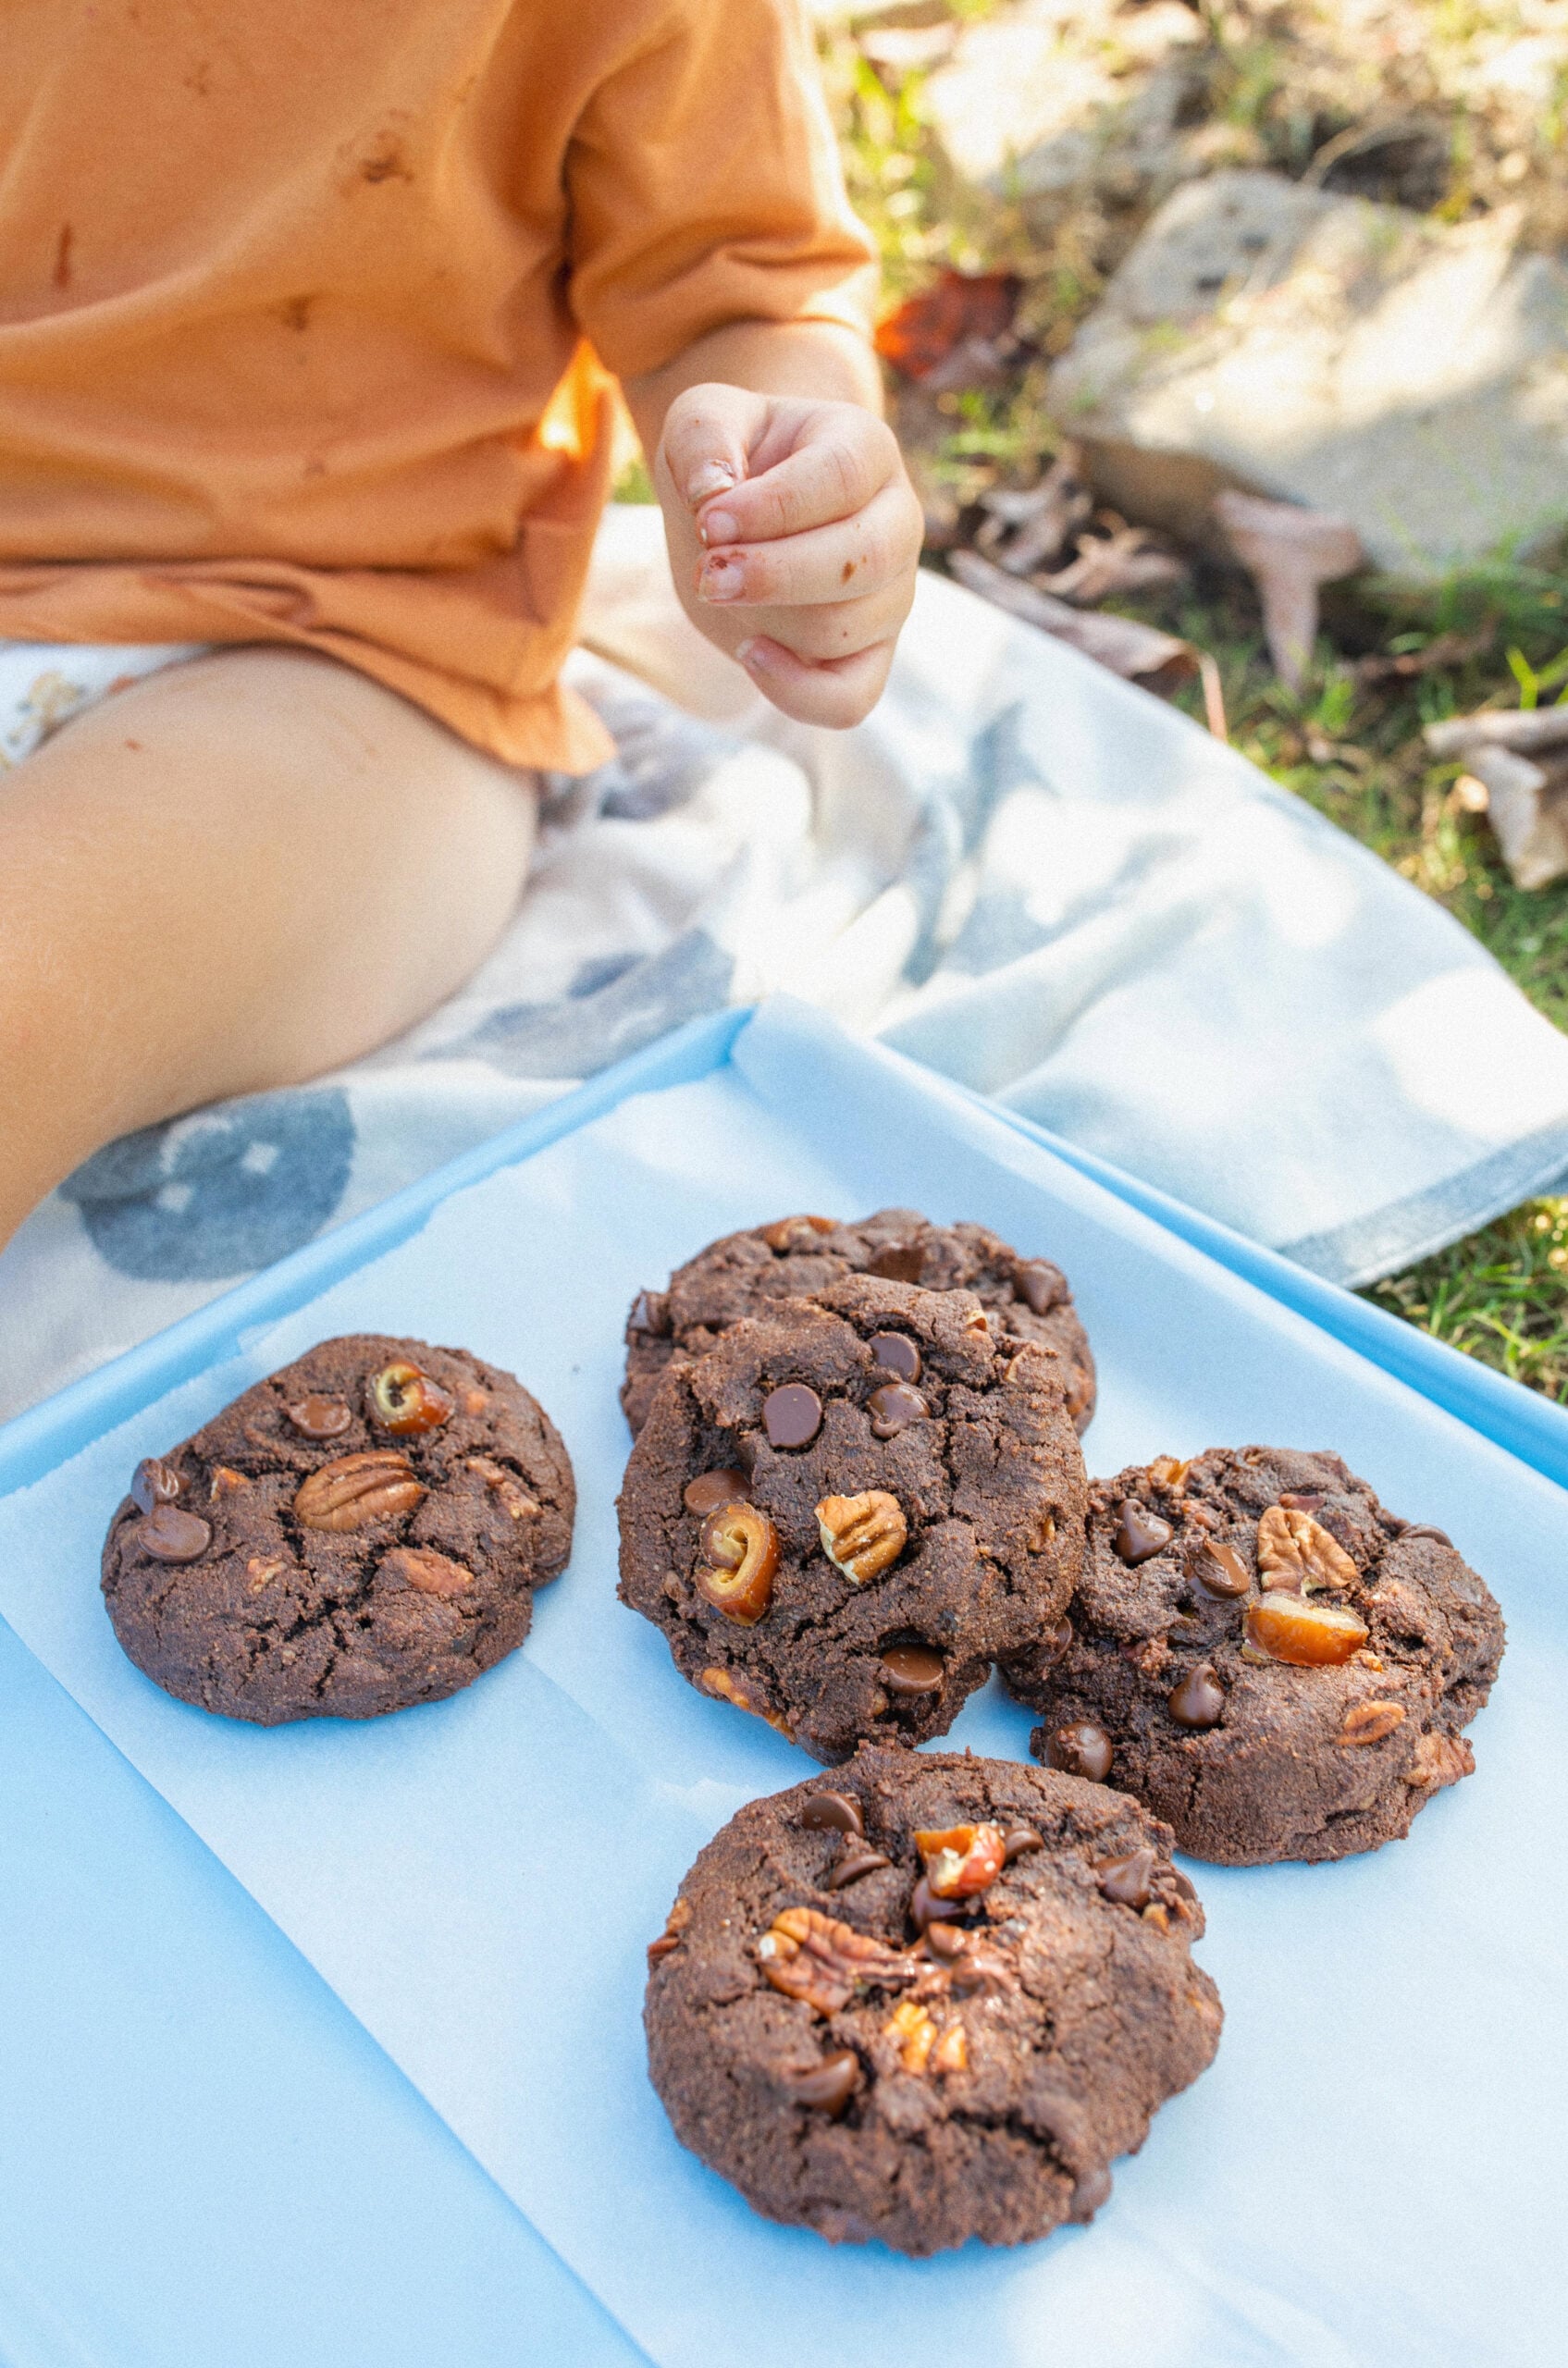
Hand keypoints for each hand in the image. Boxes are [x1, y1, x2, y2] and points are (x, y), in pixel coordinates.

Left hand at [652, 381, 922, 727]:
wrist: (743, 515)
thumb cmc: (730, 460)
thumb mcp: (703, 420)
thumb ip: (702, 437)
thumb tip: (713, 494)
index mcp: (866, 449)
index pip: (841, 479)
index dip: (772, 508)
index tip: (707, 520)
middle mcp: (898, 522)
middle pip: (863, 561)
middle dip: (773, 576)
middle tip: (706, 575)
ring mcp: (892, 594)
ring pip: (845, 629)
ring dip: (768, 621)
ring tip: (718, 592)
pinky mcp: (870, 655)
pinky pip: (852, 699)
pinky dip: (798, 693)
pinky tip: (752, 654)